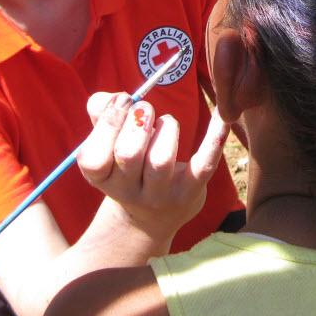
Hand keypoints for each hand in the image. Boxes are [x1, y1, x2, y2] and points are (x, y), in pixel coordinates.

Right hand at [79, 92, 227, 245]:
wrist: (151, 216)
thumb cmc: (127, 165)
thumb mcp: (107, 142)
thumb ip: (102, 112)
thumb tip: (113, 99)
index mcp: (102, 179)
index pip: (93, 158)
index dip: (107, 124)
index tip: (122, 102)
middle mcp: (128, 191)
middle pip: (128, 154)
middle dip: (139, 121)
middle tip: (146, 110)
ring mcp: (160, 195)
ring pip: (162, 159)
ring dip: (166, 128)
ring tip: (167, 123)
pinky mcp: (190, 192)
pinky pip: (204, 164)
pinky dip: (214, 139)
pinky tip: (222, 118)